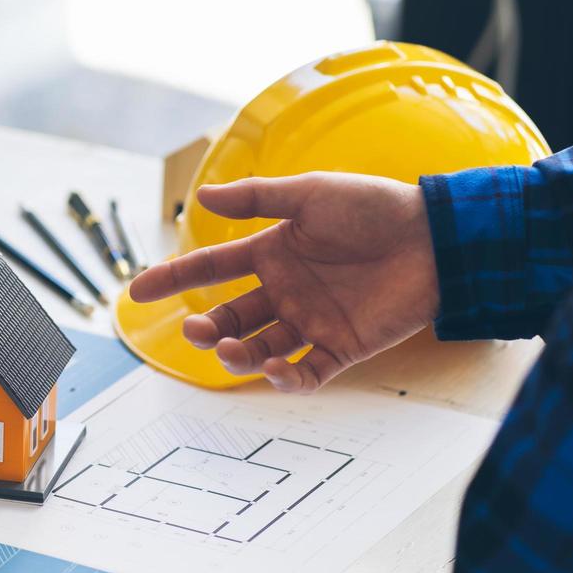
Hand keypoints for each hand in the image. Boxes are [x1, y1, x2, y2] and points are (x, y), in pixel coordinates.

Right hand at [128, 173, 438, 392]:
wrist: (436, 240)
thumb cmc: (375, 208)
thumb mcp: (309, 194)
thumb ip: (254, 199)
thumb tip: (200, 196)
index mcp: (272, 252)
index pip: (210, 269)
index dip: (173, 278)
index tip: (136, 291)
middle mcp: (285, 291)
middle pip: (230, 317)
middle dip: (206, 328)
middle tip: (197, 331)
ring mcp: (311, 322)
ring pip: (259, 349)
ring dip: (239, 354)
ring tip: (233, 350)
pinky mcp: (342, 349)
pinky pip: (305, 373)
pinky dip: (285, 378)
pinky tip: (276, 367)